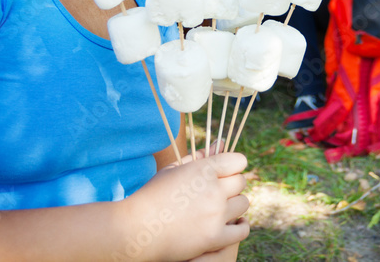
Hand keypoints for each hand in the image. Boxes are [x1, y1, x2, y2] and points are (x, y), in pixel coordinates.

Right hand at [123, 151, 249, 260]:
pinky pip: (242, 231)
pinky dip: (241, 227)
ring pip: (243, 203)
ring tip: (221, 208)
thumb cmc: (153, 195)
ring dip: (234, 204)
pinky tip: (235, 224)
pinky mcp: (214, 237)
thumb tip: (222, 142)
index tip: (225, 172)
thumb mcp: (174, 169)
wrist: (135, 228)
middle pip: (241, 182)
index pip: (238, 161)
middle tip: (219, 192)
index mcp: (204, 170)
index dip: (232, 165)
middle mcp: (214, 190)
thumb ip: (201, 155)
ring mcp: (215, 214)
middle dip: (231, 185)